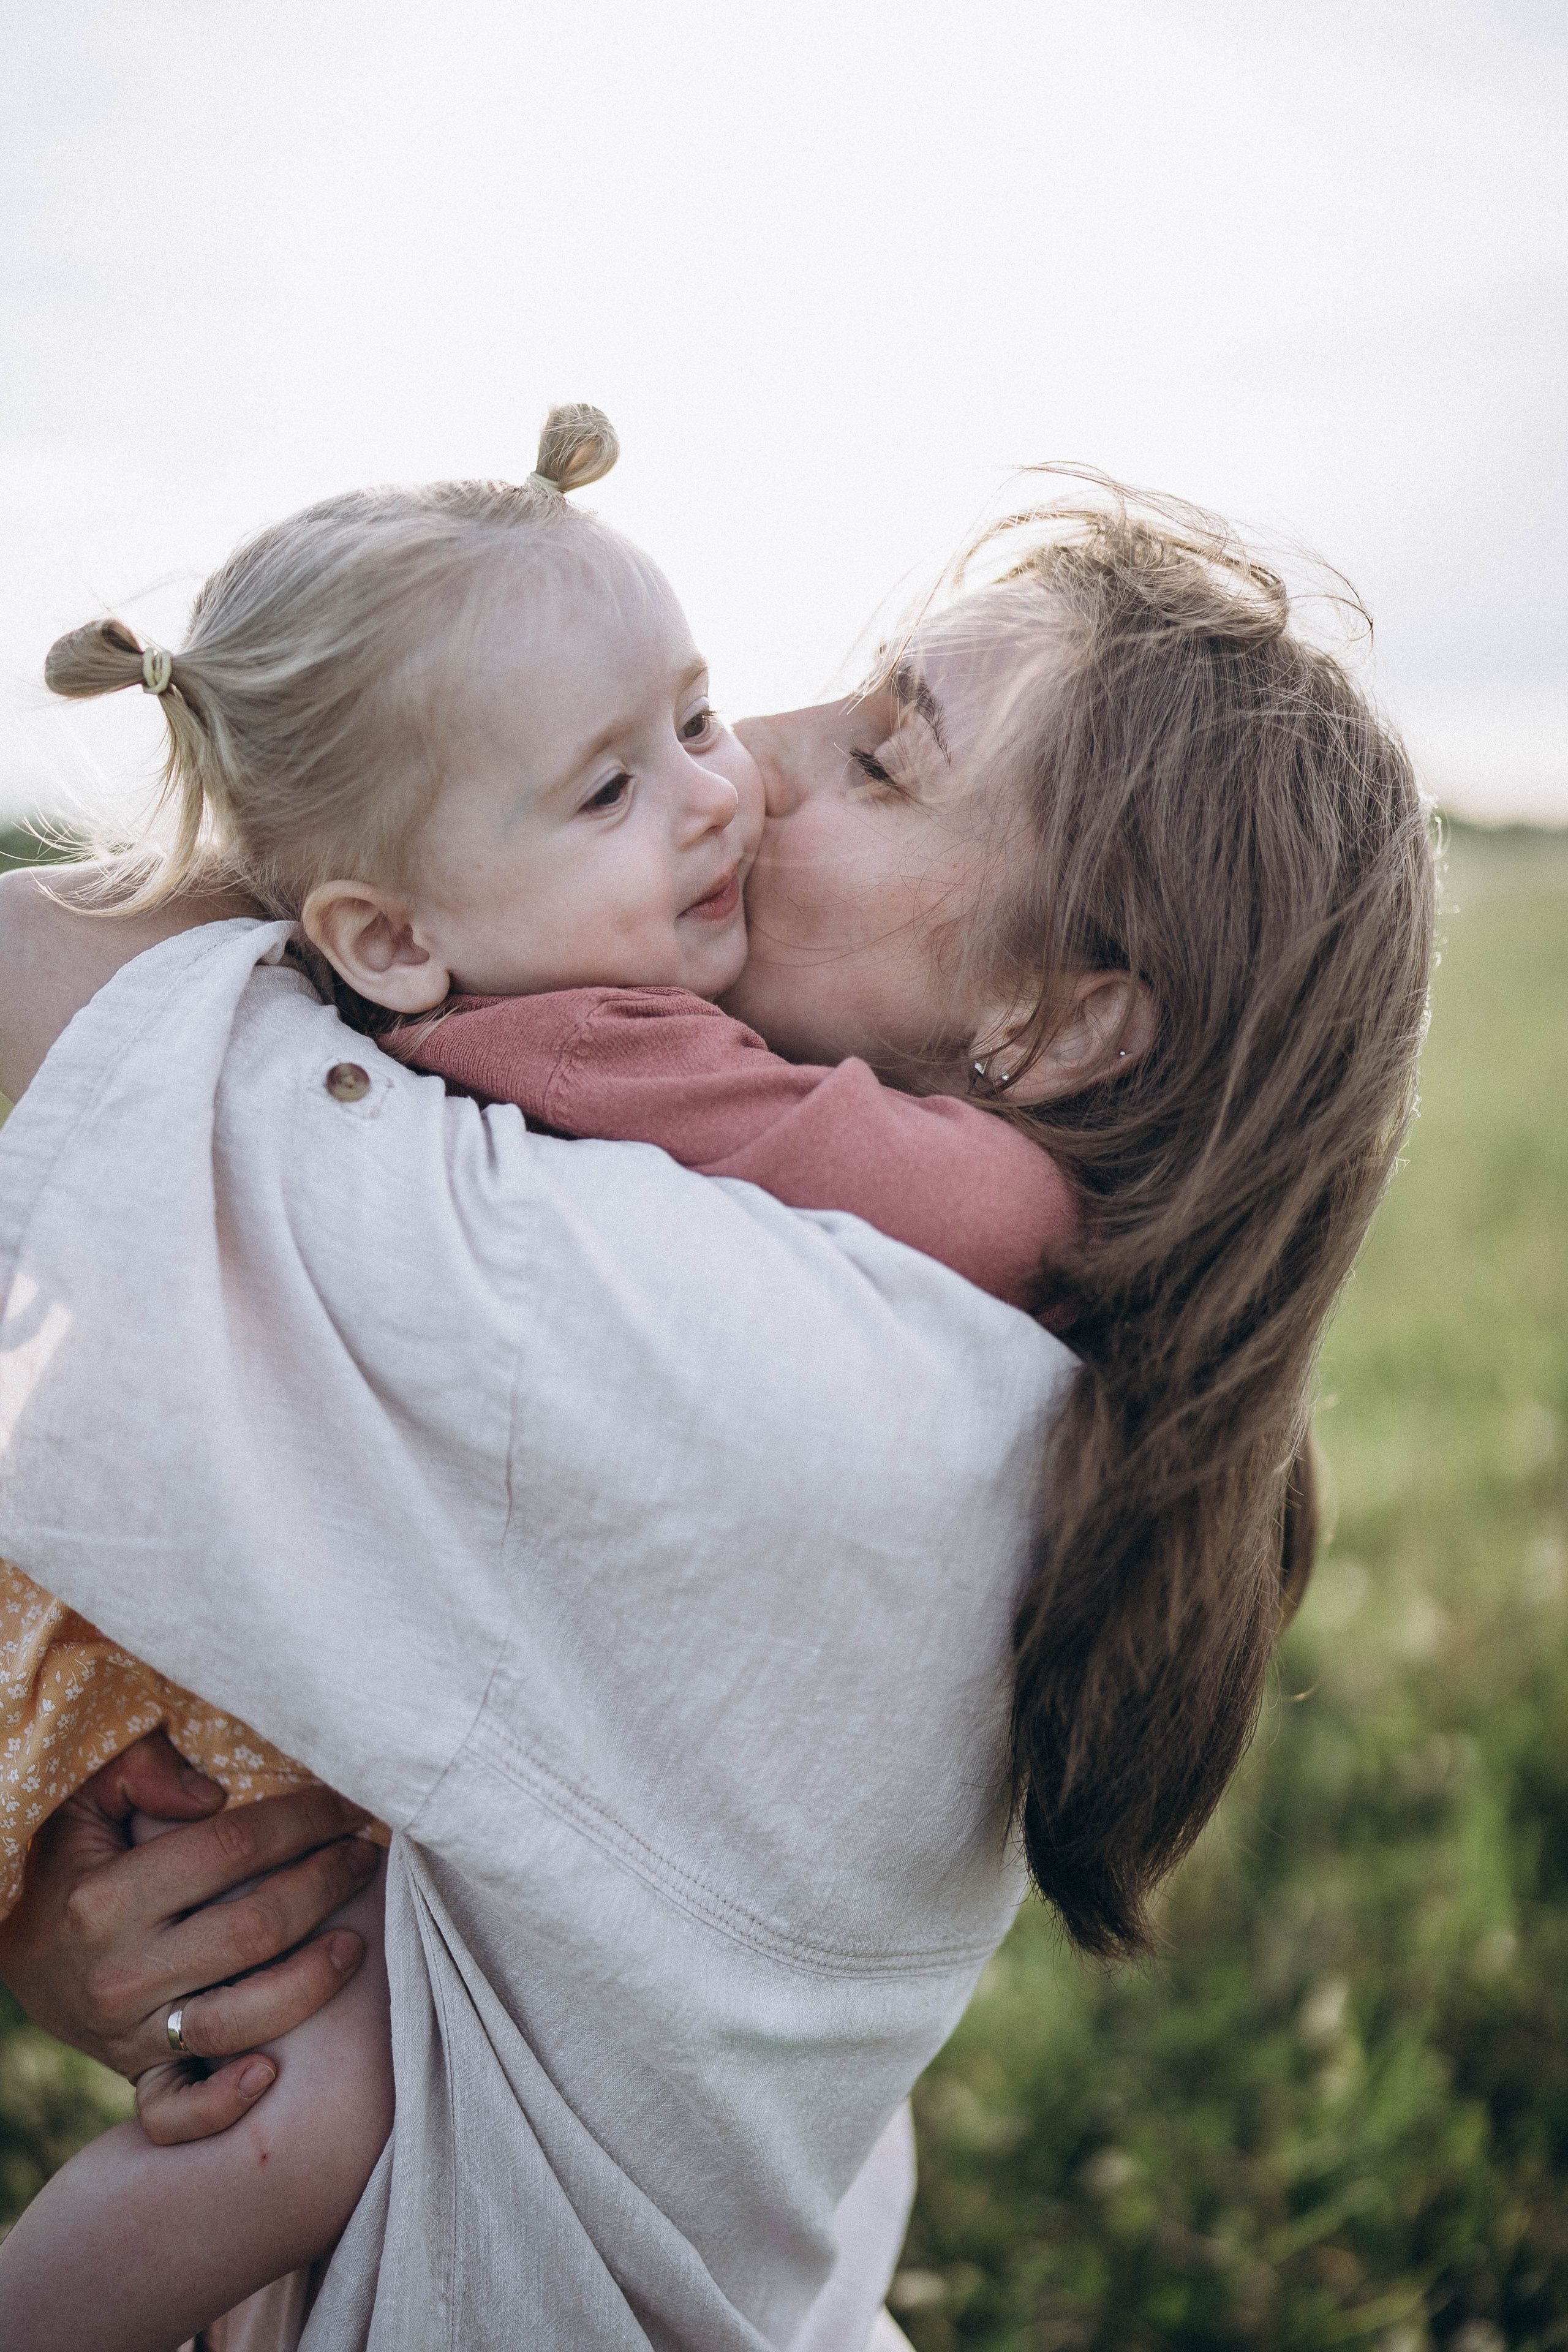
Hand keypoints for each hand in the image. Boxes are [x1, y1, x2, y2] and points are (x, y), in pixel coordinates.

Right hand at [0, 1731, 379, 2140]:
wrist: (16, 1949)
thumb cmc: (69, 1862)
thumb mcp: (83, 1801)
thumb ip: (140, 1771)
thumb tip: (215, 1793)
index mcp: (106, 1899)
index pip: (230, 1850)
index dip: (302, 1821)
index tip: (350, 1804)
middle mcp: (119, 1973)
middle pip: (251, 1931)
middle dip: (324, 1887)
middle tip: (366, 1857)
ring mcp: (128, 2033)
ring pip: (236, 2021)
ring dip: (310, 1983)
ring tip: (356, 1943)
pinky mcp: (135, 2075)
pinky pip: (176, 2110)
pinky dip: (222, 2104)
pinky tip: (269, 2073)